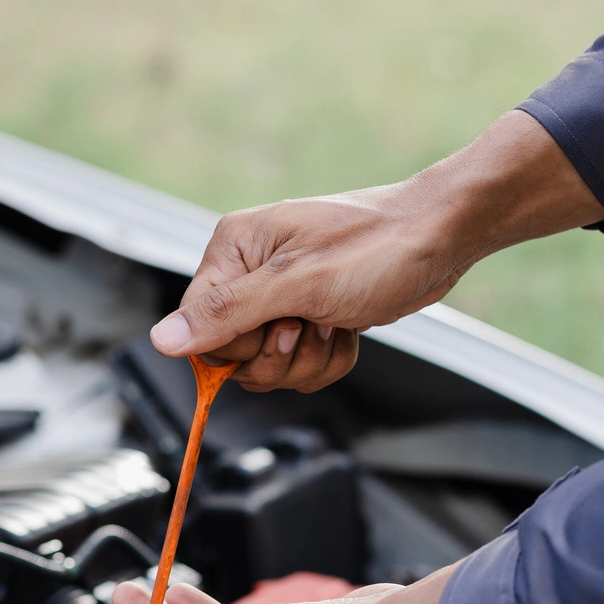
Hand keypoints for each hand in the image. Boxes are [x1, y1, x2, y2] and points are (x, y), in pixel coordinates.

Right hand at [149, 111, 603, 390]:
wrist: (441, 236)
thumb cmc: (378, 246)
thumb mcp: (297, 286)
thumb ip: (226, 315)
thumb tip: (162, 340)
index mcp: (233, 251)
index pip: (198, 328)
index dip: (237, 348)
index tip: (278, 333)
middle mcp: (250, 272)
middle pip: (233, 355)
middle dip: (280, 357)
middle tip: (311, 326)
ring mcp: (281, 296)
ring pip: (270, 367)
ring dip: (309, 361)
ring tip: (335, 323)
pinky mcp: (310, 314)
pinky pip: (301, 364)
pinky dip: (329, 358)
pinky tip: (347, 329)